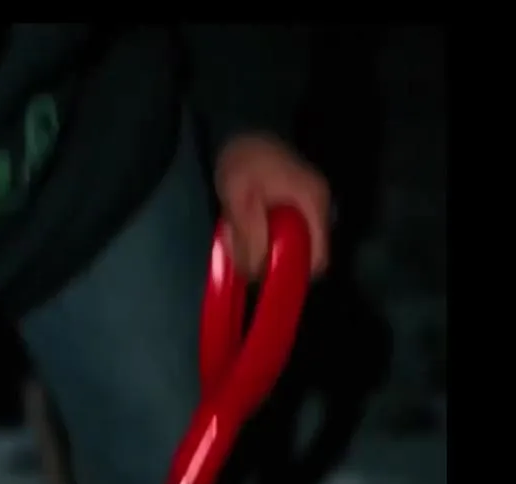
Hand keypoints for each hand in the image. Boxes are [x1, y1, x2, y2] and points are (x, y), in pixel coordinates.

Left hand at [214, 133, 330, 278]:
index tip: (268, 281)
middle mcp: (320, 207)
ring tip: (239, 240)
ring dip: (267, 250)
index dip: (296, 275)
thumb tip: (255, 274)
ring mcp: (310, 205)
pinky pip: (287, 232)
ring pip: (294, 244)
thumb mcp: (240, 199)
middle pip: (307, 254)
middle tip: (245, 257)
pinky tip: (244, 229)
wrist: (243, 125)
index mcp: (313, 204)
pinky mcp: (298, 203)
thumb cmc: (244, 160)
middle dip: (276, 264)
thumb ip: (250, 236)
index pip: (320, 258)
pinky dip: (266, 237)